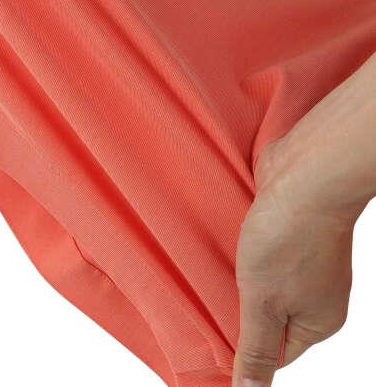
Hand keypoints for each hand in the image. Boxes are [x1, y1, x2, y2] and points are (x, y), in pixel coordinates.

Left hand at [232, 51, 375, 385]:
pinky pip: (262, 253)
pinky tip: (224, 246)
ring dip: (238, 277)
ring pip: (263, 281)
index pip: (275, 353)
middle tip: (208, 302)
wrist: (305, 173)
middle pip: (269, 315)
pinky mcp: (288, 232)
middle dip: (238, 309)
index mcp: (318, 321)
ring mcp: (303, 260)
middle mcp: (315, 293)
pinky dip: (243, 252)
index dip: (244, 349)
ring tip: (213, 273)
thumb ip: (256, 347)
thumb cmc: (289, 237)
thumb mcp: (264, 302)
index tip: (215, 338)